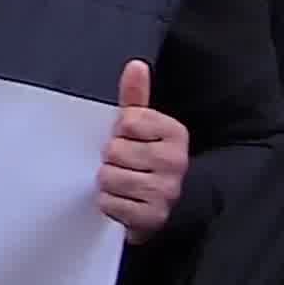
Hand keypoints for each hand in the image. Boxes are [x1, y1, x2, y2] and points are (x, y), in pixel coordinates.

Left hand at [96, 60, 188, 244]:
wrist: (169, 206)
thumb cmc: (149, 160)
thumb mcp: (144, 127)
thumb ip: (137, 97)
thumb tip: (136, 66)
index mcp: (176, 133)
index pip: (128, 121)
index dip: (119, 132)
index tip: (128, 140)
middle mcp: (176, 162)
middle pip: (114, 150)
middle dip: (111, 159)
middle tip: (123, 165)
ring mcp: (166, 192)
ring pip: (110, 178)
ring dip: (108, 183)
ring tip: (121, 184)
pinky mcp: (152, 218)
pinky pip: (110, 204)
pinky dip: (110, 205)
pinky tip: (122, 201)